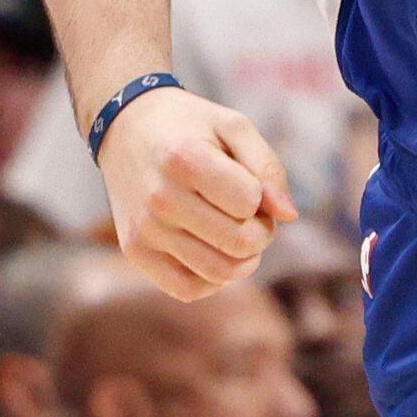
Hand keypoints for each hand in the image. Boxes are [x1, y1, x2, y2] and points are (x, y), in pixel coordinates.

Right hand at [96, 85, 297, 300]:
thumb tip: (289, 216)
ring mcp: (145, 229)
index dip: (260, 197)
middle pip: (240, 243)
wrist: (127, 129)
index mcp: (184, 159)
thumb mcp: (233, 126)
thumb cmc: (189, 127)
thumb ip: (268, 167)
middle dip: (261, 232)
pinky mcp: (135, 252)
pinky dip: (212, 279)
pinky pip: (188, 290)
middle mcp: (160, 198)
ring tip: (236, 233)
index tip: (248, 183)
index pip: (249, 203)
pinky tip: (211, 251)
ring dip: (243, 259)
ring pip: (220, 273)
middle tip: (252, 214)